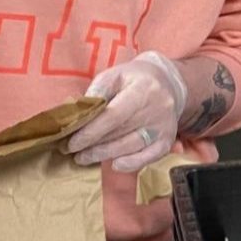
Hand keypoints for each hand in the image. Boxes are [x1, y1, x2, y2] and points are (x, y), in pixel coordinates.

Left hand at [67, 52, 186, 172]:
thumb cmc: (134, 80)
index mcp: (142, 89)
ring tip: (84, 158)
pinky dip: (132, 164)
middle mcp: (157, 109)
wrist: (168, 83)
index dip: (91, 132)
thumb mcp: (114, 75)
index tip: (72, 142)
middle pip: (120, 133)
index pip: (113, 115)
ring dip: (105, 155)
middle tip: (73, 152)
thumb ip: (96, 93)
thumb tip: (77, 116)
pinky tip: (115, 165)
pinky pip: (150, 157)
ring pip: (132, 146)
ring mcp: (164, 126)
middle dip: (93, 146)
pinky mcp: (167, 139)